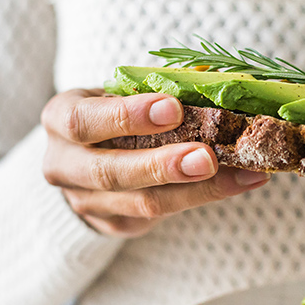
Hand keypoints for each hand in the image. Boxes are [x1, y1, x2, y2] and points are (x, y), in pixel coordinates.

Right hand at [41, 88, 270, 236]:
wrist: (84, 158)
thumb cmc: (112, 113)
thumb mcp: (120, 92)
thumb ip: (156, 87)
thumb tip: (211, 79)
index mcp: (60, 119)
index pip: (84, 121)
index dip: (126, 117)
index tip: (173, 108)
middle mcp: (63, 165)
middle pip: (110, 173)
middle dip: (163, 166)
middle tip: (208, 157)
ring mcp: (85, 202)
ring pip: (143, 203)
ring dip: (198, 190)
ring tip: (244, 174)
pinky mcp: (113, 225)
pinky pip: (161, 217)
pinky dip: (205, 198)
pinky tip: (241, 182)